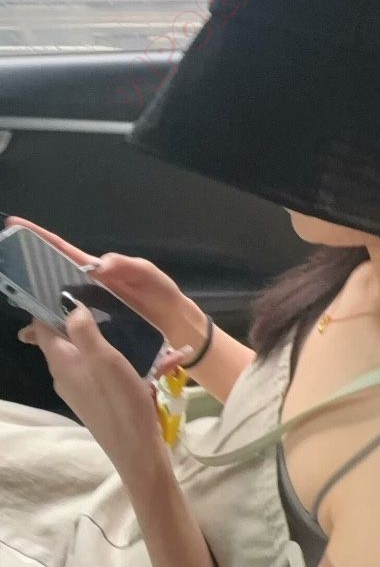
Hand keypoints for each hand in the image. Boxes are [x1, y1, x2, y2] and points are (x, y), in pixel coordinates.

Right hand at [6, 216, 187, 341]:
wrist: (176, 326)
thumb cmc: (162, 295)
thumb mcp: (148, 275)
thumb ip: (128, 266)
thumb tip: (100, 265)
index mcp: (98, 272)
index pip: (64, 252)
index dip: (40, 239)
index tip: (15, 226)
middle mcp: (88, 290)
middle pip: (51, 280)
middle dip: (27, 275)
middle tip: (6, 270)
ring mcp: (90, 312)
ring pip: (55, 308)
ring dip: (35, 310)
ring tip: (20, 319)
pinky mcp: (95, 331)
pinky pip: (69, 330)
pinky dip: (51, 333)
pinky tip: (35, 340)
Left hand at [18, 300, 168, 479]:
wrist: (137, 450)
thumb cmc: (120, 402)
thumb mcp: (104, 359)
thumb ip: (83, 330)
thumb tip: (70, 306)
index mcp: (62, 361)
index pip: (40, 327)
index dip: (50, 305)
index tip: (70, 285)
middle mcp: (65, 374)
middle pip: (65, 337)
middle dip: (83, 318)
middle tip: (109, 300)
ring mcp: (81, 388)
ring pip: (88, 353)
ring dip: (109, 338)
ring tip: (136, 326)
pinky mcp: (98, 398)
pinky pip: (104, 370)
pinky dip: (122, 359)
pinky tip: (153, 357)